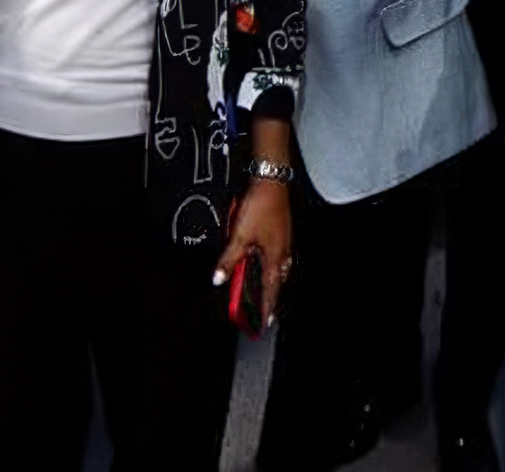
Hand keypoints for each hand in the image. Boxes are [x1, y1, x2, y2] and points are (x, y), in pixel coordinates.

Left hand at [214, 177, 291, 325]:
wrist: (271, 181)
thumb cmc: (260, 207)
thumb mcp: (239, 236)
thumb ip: (229, 259)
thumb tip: (219, 279)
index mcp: (275, 257)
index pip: (271, 290)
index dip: (268, 307)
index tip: (267, 322)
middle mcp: (283, 251)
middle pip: (278, 280)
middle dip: (273, 295)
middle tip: (268, 308)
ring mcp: (284, 240)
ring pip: (280, 266)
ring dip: (274, 278)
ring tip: (268, 287)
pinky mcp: (282, 229)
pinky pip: (279, 254)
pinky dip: (273, 263)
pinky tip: (266, 257)